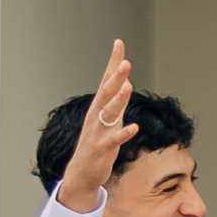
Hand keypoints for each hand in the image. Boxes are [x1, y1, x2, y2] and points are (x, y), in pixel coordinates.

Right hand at [52, 43, 137, 216]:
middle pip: (107, 92)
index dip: (113, 62)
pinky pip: (114, 140)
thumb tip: (125, 81)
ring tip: (128, 86)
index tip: (119, 43)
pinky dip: (123, 133)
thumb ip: (116, 100)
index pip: (107, 79)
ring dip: (118, 100)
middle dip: (116, 77)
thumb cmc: (97, 143)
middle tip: (125, 62)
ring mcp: (99, 131)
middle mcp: (97, 116)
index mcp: (99, 107)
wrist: (82, 172)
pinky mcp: (102, 148)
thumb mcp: (108, 118)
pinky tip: (134, 127)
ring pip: (109, 113)